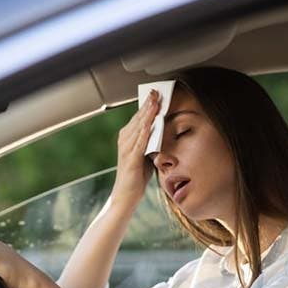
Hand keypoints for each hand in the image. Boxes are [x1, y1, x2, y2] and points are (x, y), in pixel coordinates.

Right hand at [111, 90, 159, 205]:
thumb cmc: (136, 177)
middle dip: (148, 104)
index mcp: (128, 138)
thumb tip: (163, 130)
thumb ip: (151, 142)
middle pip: (138, 118)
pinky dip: (145, 131)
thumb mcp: (146, 155)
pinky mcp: (130, 159)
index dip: (147, 105)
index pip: (139, 118)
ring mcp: (126, 149)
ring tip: (155, 101)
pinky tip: (151, 123)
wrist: (125, 197)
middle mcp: (124, 140)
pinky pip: (139, 142)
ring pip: (138, 127)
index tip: (156, 93)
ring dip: (147, 113)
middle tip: (156, 91)